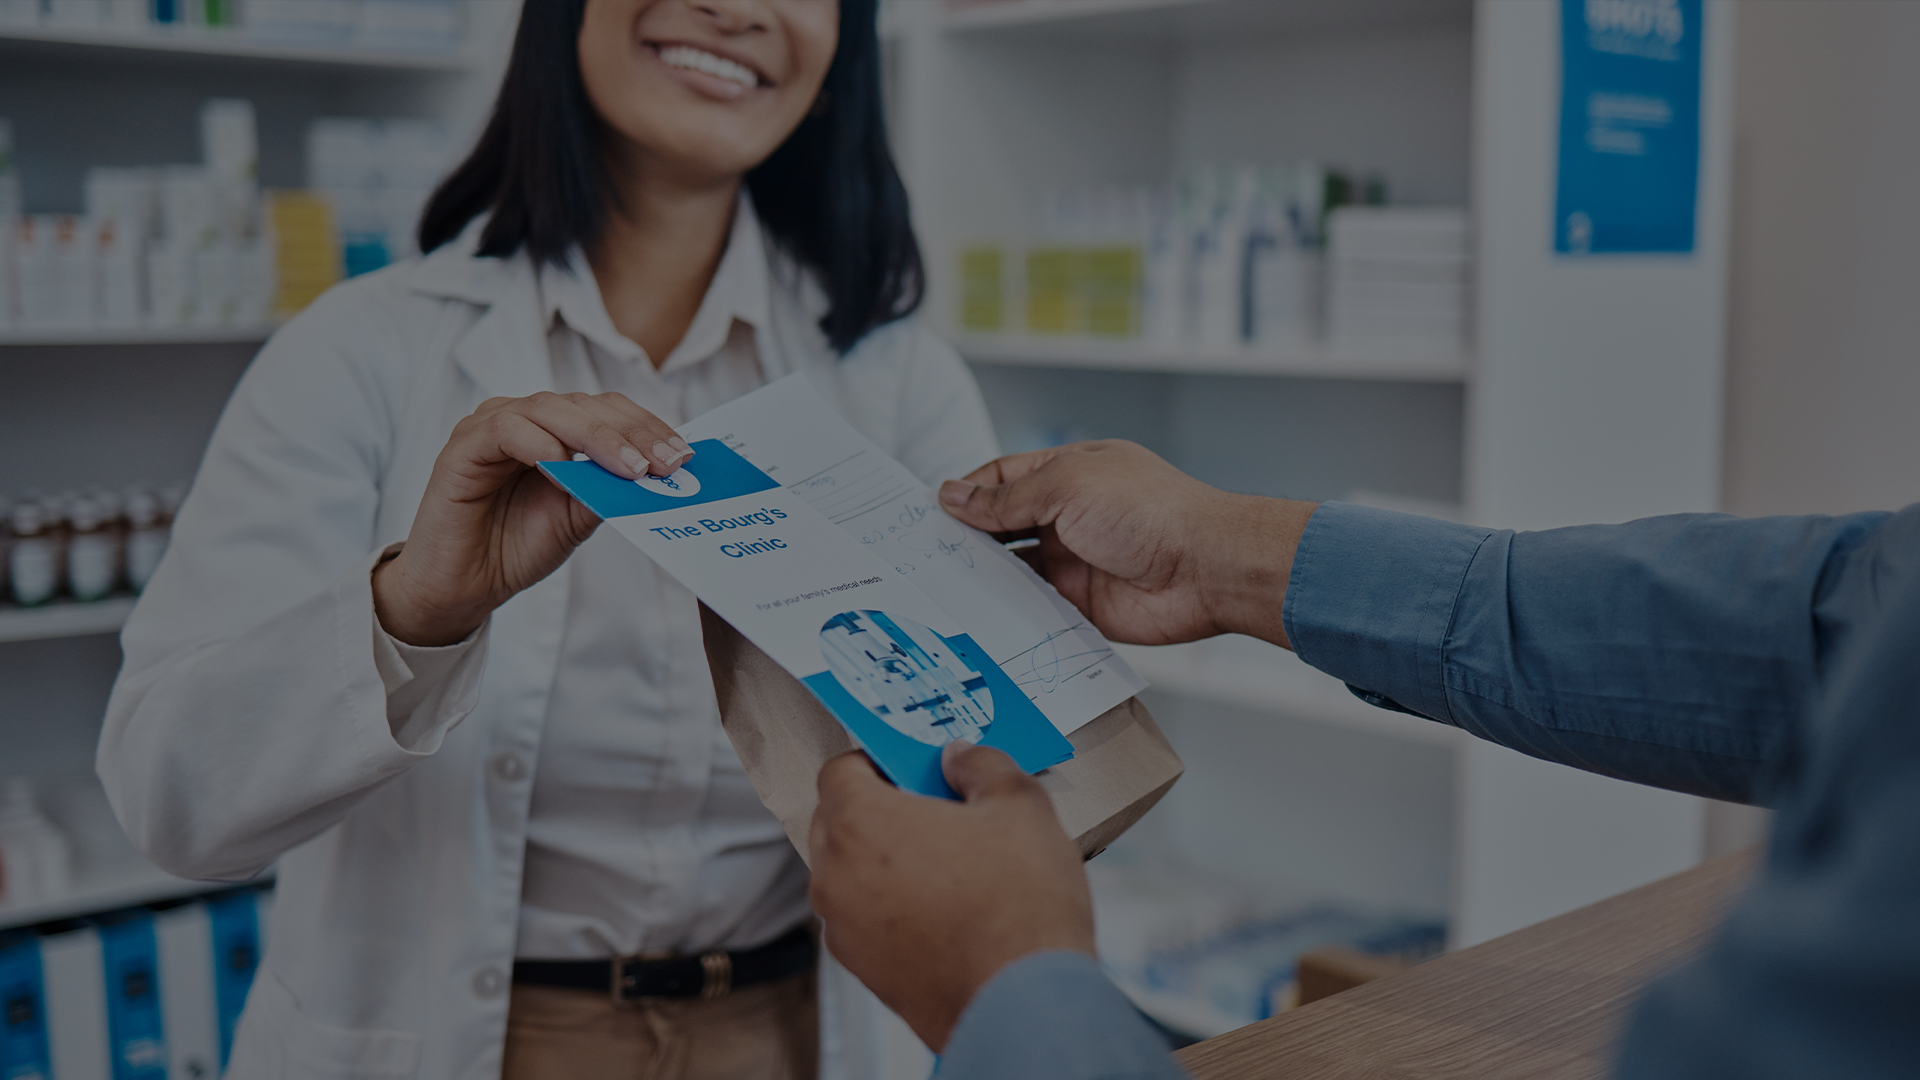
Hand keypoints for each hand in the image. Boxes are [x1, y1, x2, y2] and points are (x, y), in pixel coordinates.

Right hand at [373, 392, 692, 645]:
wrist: (462, 587)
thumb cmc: (515, 547)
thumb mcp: (577, 518)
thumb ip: (607, 489)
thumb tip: (657, 474)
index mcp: (555, 430)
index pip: (608, 410)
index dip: (647, 427)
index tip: (683, 456)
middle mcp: (525, 419)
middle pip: (586, 405)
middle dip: (632, 432)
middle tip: (666, 463)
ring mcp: (492, 426)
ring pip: (551, 409)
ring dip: (596, 437)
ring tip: (630, 467)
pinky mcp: (463, 446)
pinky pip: (505, 429)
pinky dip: (539, 443)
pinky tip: (563, 466)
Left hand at [809, 744, 1094, 1052]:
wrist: (1023, 1003)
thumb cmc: (1018, 904)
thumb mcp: (1019, 806)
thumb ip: (981, 766)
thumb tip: (959, 758)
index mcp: (859, 823)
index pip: (839, 770)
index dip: (878, 761)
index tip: (915, 767)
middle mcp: (835, 876)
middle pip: (837, 821)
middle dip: (879, 809)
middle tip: (936, 810)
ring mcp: (844, 929)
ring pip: (850, 874)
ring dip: (884, 861)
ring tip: (949, 865)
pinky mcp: (864, 970)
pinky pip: (866, 920)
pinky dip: (892, 907)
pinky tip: (946, 910)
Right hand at [938, 440, 1316, 648]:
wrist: (1206, 568)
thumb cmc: (1150, 511)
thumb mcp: (1067, 485)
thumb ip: (1007, 497)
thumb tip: (955, 495)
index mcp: (1068, 474)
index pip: (1003, 478)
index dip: (966, 493)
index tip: (929, 513)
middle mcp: (1070, 516)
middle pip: (1003, 526)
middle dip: (967, 537)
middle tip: (923, 554)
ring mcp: (1075, 562)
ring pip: (1014, 570)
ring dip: (984, 577)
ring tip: (940, 587)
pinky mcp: (1082, 606)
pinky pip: (1034, 610)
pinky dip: (1008, 613)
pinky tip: (978, 617)